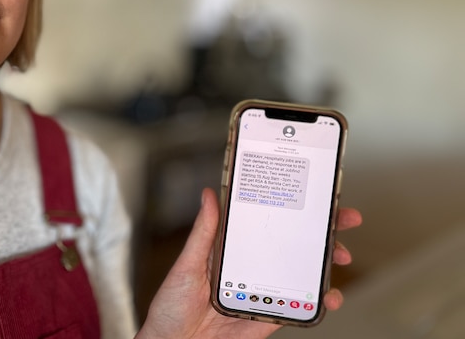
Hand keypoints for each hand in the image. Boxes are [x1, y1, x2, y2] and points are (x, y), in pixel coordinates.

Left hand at [136, 188, 361, 338]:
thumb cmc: (170, 307)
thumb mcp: (186, 265)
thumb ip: (203, 234)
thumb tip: (210, 197)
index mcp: (230, 251)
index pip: (265, 225)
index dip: (290, 211)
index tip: (313, 197)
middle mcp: (249, 270)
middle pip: (291, 247)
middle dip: (321, 234)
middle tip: (343, 222)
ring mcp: (261, 293)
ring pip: (301, 276)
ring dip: (324, 266)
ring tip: (340, 257)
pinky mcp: (268, 317)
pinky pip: (298, 308)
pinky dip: (318, 303)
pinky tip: (329, 296)